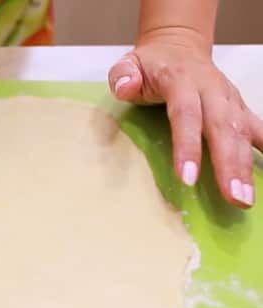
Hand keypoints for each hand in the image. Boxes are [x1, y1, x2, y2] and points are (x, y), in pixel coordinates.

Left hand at [108, 29, 261, 207]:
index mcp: (181, 80)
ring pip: (242, 132)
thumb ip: (123, 76)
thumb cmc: (149, 65)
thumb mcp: (128, 65)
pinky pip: (257, 127)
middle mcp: (211, 88)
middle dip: (228, 164)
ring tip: (245, 198)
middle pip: (222, 127)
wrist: (177, 46)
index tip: (187, 178)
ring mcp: (228, 98)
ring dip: (245, 166)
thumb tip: (126, 88)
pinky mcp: (239, 107)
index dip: (187, 146)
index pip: (186, 114)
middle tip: (233, 197)